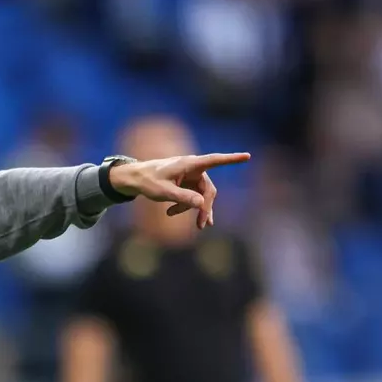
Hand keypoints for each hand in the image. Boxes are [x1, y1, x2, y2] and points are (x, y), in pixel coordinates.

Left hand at [109, 152, 250, 228]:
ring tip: (195, 225)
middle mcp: (193, 168)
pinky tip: (171, 213)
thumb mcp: (163, 191)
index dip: (231, 159)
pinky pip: (192, 196)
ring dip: (195, 209)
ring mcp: (190, 176)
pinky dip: (185, 206)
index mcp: (189, 164)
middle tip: (202, 225)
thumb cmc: (147, 181)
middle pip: (208, 189)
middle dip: (206, 207)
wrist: (134, 179)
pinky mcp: (186, 183)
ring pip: (201, 195)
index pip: (214, 160)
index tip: (247, 156)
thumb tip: (202, 204)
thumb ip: (182, 197)